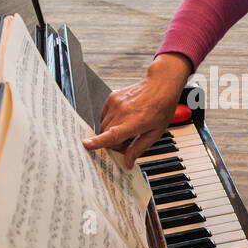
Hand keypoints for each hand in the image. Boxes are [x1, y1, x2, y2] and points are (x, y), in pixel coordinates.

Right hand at [82, 53, 191, 168]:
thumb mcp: (155, 133)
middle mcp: (122, 111)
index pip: (112, 134)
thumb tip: (127, 162)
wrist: (160, 86)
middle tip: (127, 142)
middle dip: (113, 143)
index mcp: (134, 121)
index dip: (98, 142)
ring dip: (111, 132)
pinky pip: (104, 115)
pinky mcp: (112, 98)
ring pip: (103, 125)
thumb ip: (139, 148)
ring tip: (126, 130)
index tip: (86, 145)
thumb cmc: (161, 107)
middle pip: (106, 134)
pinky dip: (110, 121)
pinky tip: (122, 120)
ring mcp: (115, 103)